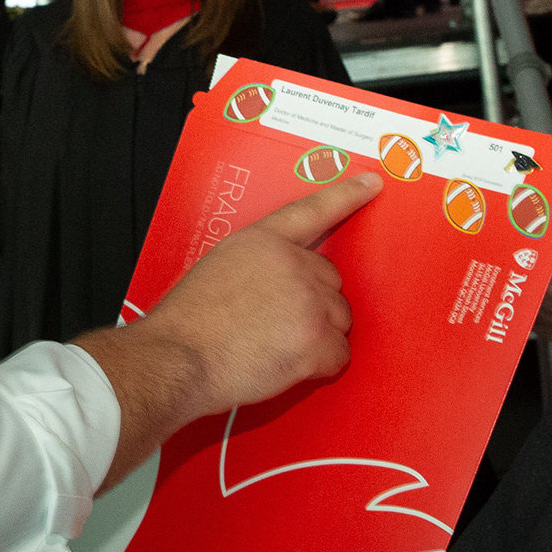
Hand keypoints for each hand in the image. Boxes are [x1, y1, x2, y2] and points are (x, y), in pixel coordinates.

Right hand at [141, 173, 372, 414]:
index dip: (345, 197)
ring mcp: (308, 301)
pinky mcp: (317, 340)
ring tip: (276, 346)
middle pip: (331, 280)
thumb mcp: (218, 267)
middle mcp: (292, 263)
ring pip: (340, 318)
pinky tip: (286, 364)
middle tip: (279, 324)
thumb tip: (276, 284)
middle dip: (314, 303)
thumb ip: (256, 264)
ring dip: (318, 335)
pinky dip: (319, 366)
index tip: (371, 185)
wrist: (180, 358)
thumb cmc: (189, 322)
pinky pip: (339, 355)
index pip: (312, 211)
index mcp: (263, 241)